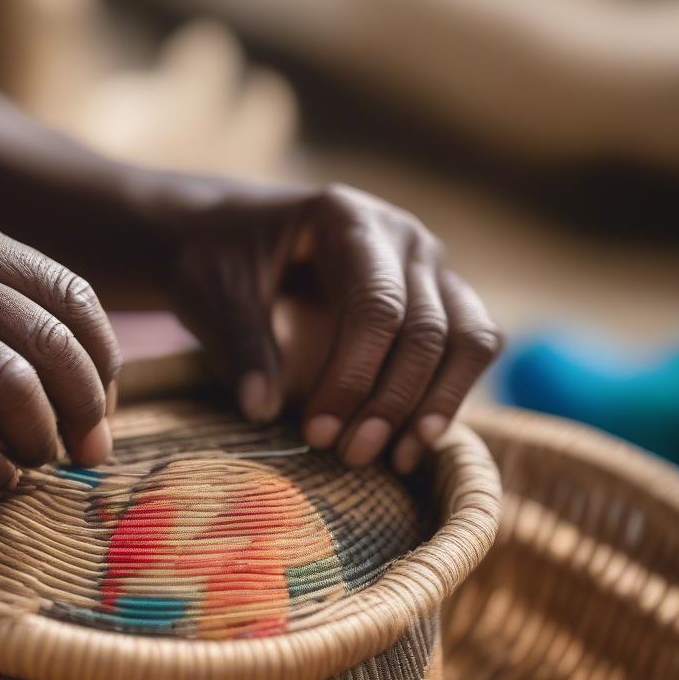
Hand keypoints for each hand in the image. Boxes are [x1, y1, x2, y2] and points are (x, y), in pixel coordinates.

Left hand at [168, 183, 501, 471]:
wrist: (227, 235)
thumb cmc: (216, 257)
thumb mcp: (210, 291)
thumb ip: (239, 345)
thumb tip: (263, 410)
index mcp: (347, 219)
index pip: (376, 304)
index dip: (353, 376)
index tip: (316, 433)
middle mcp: (403, 239)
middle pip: (426, 328)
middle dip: (391, 401)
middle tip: (349, 456)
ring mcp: (427, 270)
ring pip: (467, 339)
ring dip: (435, 405)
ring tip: (393, 460)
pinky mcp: (436, 303)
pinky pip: (468, 350)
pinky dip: (448, 398)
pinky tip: (409, 448)